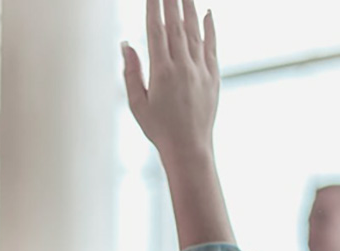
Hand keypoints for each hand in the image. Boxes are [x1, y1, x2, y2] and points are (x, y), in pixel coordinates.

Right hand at [122, 0, 217, 157]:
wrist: (190, 147)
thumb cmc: (159, 128)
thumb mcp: (137, 103)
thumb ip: (132, 72)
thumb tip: (126, 44)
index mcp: (161, 72)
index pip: (156, 31)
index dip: (154, 8)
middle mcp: (183, 67)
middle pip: (176, 25)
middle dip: (172, 1)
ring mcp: (200, 70)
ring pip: (195, 31)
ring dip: (190, 8)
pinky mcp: (213, 76)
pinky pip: (211, 46)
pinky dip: (210, 28)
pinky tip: (208, 13)